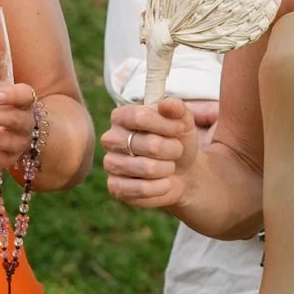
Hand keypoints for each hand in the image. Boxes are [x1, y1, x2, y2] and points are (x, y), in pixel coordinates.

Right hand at [103, 94, 203, 210]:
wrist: (182, 173)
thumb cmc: (177, 141)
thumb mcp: (183, 122)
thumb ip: (177, 109)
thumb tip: (165, 104)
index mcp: (122, 116)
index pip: (139, 116)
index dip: (165, 124)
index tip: (180, 128)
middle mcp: (110, 139)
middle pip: (148, 144)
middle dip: (173, 149)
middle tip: (176, 151)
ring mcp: (111, 164)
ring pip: (147, 168)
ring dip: (168, 168)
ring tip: (169, 166)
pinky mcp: (115, 187)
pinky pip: (142, 189)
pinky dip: (161, 187)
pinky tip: (164, 182)